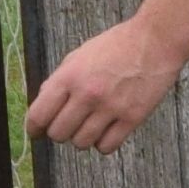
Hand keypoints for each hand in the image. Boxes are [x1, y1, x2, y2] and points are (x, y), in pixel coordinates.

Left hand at [23, 10, 187, 151]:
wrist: (155, 41)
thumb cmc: (116, 46)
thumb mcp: (79, 55)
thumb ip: (59, 80)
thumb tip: (43, 104)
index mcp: (69, 76)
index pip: (39, 114)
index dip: (33, 128)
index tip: (35, 132)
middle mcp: (87, 94)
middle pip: (58, 134)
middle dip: (59, 132)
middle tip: (68, 124)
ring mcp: (110, 108)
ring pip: (81, 144)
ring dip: (82, 138)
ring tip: (89, 125)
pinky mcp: (132, 118)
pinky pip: (106, 146)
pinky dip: (103, 143)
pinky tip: (106, 130)